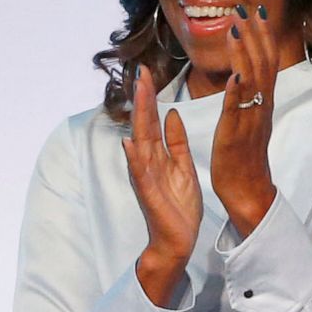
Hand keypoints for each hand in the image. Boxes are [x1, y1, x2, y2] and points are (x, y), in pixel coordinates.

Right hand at [123, 66, 202, 304]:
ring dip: (138, 120)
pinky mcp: (149, 194)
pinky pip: (140, 174)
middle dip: (143, 99)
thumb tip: (172, 114)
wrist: (177, 240)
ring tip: (137, 96)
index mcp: (158, 155)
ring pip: (140, 143)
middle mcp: (147, 162)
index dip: (151, 97)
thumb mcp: (183, 167)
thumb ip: (176, 142)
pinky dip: (134, 159)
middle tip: (141, 72)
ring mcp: (146, 177)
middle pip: (143, 124)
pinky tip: (129, 144)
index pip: (152, 120)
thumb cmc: (179, 205)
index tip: (149, 72)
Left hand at [210, 4, 279, 237]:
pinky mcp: (237, 135)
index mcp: (262, 102)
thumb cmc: (245, 156)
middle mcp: (261, 106)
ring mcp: (250, 119)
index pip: (266, 62)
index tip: (257, 11)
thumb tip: (245, 72)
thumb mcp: (249, 118)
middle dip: (256, 35)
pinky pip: (239, 110)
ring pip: (251, 81)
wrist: (248, 190)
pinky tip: (235, 73)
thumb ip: (249, 96)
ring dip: (245, 53)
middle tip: (249, 7)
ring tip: (237, 28)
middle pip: (263, 64)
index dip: (263, 36)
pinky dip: (238, 91)